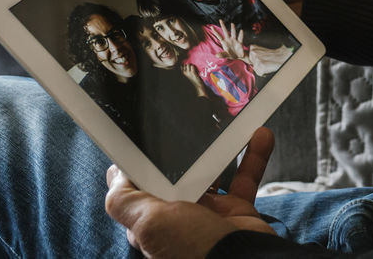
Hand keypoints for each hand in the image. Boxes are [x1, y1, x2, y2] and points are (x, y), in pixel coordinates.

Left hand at [105, 127, 276, 258]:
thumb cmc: (194, 250)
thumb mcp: (148, 223)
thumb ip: (125, 201)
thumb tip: (114, 175)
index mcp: (152, 222)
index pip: (140, 186)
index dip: (144, 162)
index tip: (150, 134)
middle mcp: (179, 218)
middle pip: (178, 174)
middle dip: (184, 151)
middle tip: (192, 125)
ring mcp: (209, 213)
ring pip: (213, 172)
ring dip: (221, 149)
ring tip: (225, 127)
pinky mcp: (237, 210)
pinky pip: (245, 177)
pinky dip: (253, 156)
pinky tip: (258, 137)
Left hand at [213, 22, 245, 62]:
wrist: (238, 56)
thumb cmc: (231, 55)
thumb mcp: (226, 55)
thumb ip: (222, 55)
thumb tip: (216, 55)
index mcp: (224, 42)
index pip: (219, 36)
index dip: (216, 32)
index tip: (211, 27)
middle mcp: (229, 39)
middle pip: (225, 32)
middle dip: (223, 26)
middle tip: (220, 20)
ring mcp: (234, 40)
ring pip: (233, 33)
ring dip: (232, 29)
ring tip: (232, 24)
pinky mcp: (239, 43)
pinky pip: (240, 38)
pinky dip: (241, 35)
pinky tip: (241, 31)